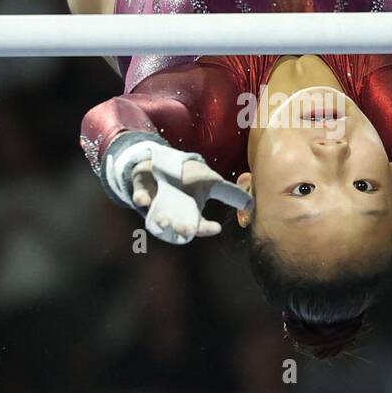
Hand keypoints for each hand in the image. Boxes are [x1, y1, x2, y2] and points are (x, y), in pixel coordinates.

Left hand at [102, 135, 250, 245]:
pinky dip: (140, 198)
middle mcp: (172, 214)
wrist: (166, 163)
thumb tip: (251, 203)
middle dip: (180, 229)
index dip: (207, 228)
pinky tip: (141, 199)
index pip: (199, 226)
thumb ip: (229, 193)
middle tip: (184, 227)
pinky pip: (139, 196)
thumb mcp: (211, 183)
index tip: (216, 227)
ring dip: (159, 220)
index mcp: (189, 215)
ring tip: (163, 219)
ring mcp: (155, 205)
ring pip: (156, 218)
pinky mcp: (142, 192)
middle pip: (176, 227)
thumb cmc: (189, 178)